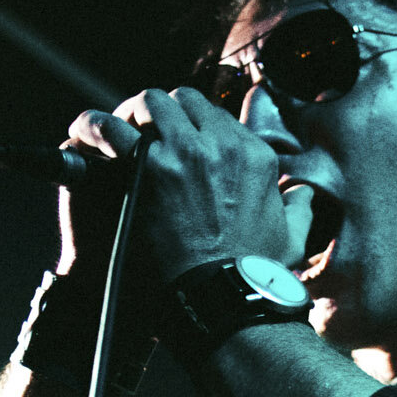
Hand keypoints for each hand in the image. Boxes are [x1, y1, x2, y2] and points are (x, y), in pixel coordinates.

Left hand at [63, 89, 295, 288]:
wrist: (224, 296)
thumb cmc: (255, 274)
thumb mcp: (292, 237)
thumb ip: (299, 208)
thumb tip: (304, 193)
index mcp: (255, 156)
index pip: (218, 116)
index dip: (195, 126)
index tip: (181, 141)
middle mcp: (224, 145)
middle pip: (186, 100)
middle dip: (165, 113)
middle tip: (147, 132)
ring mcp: (187, 151)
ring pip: (152, 102)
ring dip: (135, 114)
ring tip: (122, 134)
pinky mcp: (153, 167)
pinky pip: (116, 128)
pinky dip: (99, 128)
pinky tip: (91, 137)